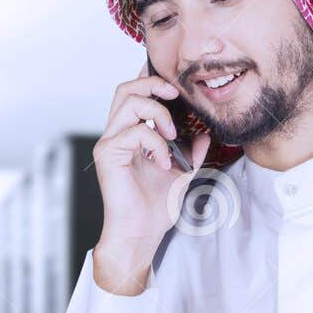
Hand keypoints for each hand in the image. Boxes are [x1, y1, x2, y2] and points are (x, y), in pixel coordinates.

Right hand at [92, 68, 210, 294]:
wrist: (141, 234)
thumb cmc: (154, 208)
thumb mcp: (182, 172)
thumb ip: (191, 150)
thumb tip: (205, 133)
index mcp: (130, 134)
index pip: (135, 94)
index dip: (151, 79)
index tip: (176, 83)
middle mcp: (116, 134)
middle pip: (126, 88)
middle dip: (154, 84)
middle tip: (176, 95)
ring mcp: (109, 142)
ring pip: (128, 101)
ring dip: (158, 111)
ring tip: (171, 134)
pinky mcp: (108, 154)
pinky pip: (135, 131)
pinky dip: (156, 143)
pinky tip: (164, 162)